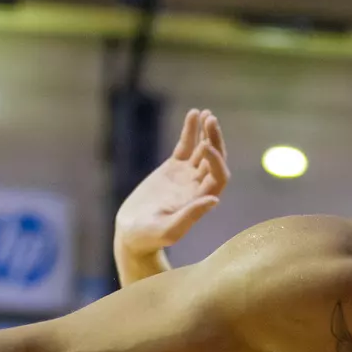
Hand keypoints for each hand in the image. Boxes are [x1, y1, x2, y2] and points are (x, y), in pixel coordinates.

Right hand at [113, 108, 229, 261]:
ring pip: (202, 150)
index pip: (219, 177)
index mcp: (201, 201)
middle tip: (211, 120)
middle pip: (215, 160)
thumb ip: (190, 216)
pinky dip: (190, 131)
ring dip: (206, 132)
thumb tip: (214, 200)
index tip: (205, 147)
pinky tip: (193, 113)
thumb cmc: (148, 237)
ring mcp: (187, 176)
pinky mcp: (173, 169)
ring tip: (207, 113)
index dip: (216, 161)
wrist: (132, 233)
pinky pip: (186, 146)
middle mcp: (198, 187)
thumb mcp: (168, 230)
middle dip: (215, 140)